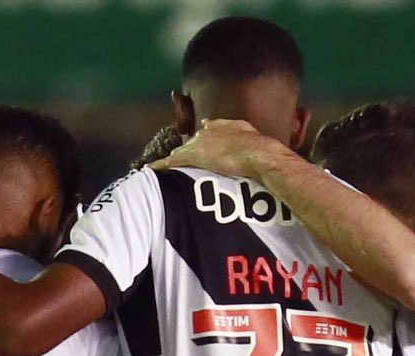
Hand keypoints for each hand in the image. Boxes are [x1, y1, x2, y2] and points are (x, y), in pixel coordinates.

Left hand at [152, 119, 282, 180]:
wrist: (259, 154)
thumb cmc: (265, 153)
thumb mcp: (260, 144)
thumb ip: (254, 144)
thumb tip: (261, 151)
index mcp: (224, 126)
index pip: (209, 129)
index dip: (203, 138)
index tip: (197, 141)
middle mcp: (209, 131)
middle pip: (192, 141)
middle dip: (184, 150)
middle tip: (174, 161)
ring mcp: (200, 143)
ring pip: (179, 151)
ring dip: (170, 160)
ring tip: (156, 168)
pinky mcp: (193, 155)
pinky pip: (171, 161)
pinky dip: (161, 166)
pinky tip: (149, 171)